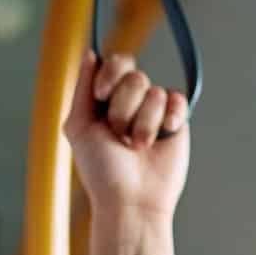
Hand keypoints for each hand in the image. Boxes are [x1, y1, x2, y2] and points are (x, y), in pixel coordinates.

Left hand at [65, 50, 190, 218]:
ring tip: (138, 147)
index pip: (114, 63)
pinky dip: (168, 119)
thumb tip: (90, 53)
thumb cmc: (102, 171)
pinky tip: (162, 138)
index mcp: (105, 100)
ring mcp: (154, 111)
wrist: (131, 200)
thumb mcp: (79, 127)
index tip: (102, 95)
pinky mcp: (176, 121)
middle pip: (134, 75)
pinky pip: (176, 99)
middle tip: (119, 134)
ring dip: (142, 123)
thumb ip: (82, 88)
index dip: (110, 74)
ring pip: (154, 91)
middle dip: (123, 107)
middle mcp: (130, 102)